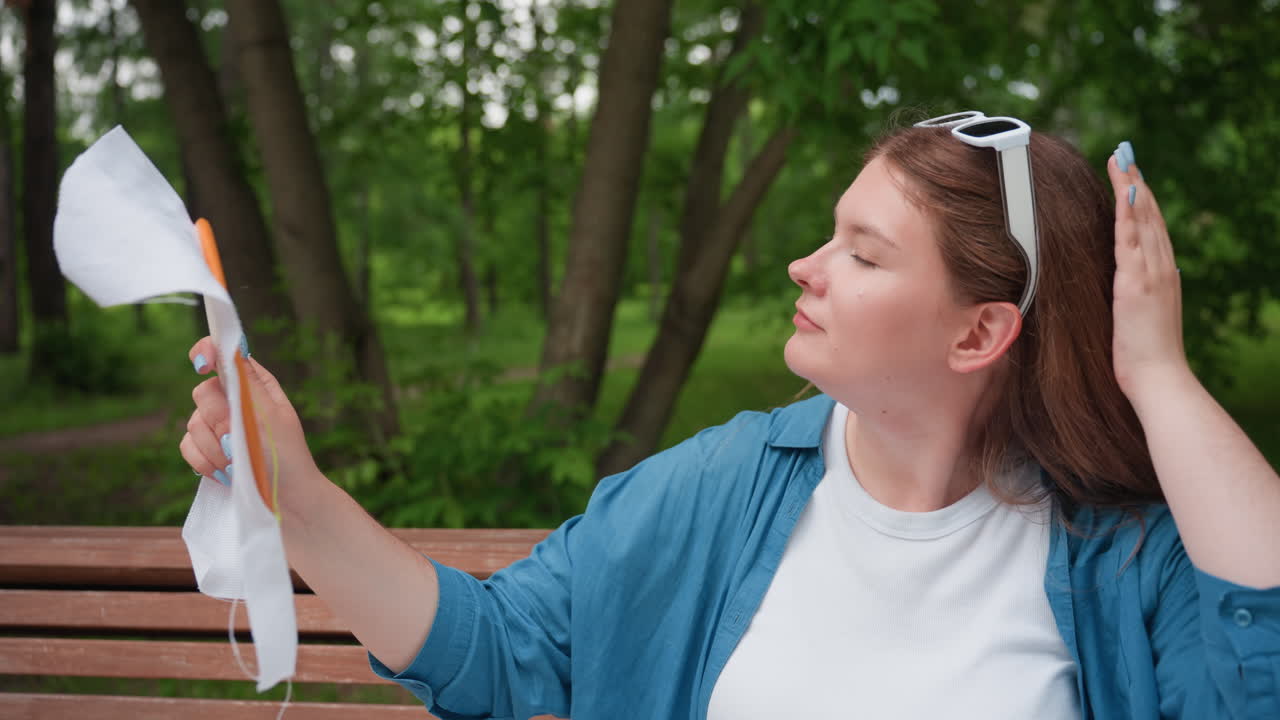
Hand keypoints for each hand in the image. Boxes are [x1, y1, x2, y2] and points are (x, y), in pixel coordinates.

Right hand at [179, 337, 318, 513]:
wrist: (287, 504)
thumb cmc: (286, 458)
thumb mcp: (270, 416)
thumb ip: (244, 385)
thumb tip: (225, 351)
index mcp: (256, 386)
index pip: (224, 355)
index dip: (208, 353)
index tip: (202, 365)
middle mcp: (236, 402)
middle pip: (203, 393)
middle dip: (218, 420)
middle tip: (238, 440)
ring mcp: (219, 427)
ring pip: (192, 423)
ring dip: (215, 448)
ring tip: (240, 464)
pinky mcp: (207, 451)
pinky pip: (187, 446)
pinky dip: (204, 461)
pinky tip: (227, 474)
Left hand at [1106, 142, 1191, 401]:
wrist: (1160, 379)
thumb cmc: (1145, 358)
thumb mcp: (1139, 318)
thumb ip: (1136, 296)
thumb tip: (1130, 287)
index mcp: (1161, 275)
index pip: (1151, 227)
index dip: (1141, 199)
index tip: (1130, 174)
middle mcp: (1161, 268)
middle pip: (1149, 214)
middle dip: (1136, 181)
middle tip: (1124, 152)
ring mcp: (1151, 274)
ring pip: (1143, 219)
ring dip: (1131, 186)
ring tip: (1121, 158)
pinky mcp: (1135, 284)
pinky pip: (1131, 241)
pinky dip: (1128, 214)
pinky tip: (1123, 191)